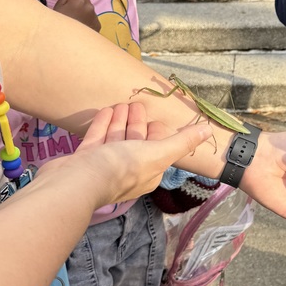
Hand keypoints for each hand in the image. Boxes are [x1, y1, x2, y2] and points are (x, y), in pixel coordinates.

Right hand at [47, 102, 212, 207]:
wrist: (76, 182)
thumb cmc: (121, 168)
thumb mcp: (159, 153)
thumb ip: (182, 142)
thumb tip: (209, 131)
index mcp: (148, 172)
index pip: (158, 149)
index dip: (159, 132)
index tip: (156, 117)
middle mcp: (127, 171)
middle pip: (136, 142)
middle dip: (138, 123)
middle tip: (137, 104)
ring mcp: (104, 166)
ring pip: (116, 139)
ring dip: (120, 121)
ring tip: (121, 104)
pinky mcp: (84, 160)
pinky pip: (97, 139)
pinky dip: (103, 124)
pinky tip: (106, 110)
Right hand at [53, 0, 100, 31]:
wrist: (65, 42)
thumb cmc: (58, 22)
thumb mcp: (58, 6)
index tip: (69, 3)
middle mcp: (90, 6)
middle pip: (85, 0)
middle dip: (79, 5)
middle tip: (69, 15)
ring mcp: (95, 16)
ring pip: (89, 10)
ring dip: (84, 14)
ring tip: (74, 23)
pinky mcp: (98, 26)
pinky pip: (93, 19)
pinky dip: (88, 22)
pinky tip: (80, 29)